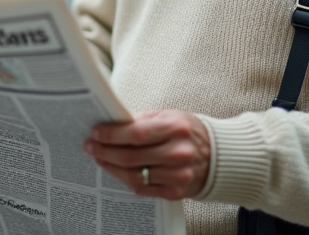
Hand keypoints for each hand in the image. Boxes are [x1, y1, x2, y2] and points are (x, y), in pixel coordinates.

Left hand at [84, 110, 211, 199]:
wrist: (217, 156)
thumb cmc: (187, 132)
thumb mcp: (169, 116)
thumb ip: (142, 120)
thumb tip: (111, 123)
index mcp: (176, 128)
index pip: (136, 133)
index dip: (111, 134)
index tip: (95, 132)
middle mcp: (179, 153)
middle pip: (131, 157)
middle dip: (105, 151)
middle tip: (90, 146)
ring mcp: (178, 175)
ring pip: (134, 175)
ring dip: (111, 167)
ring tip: (99, 158)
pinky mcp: (176, 192)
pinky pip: (143, 188)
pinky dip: (126, 179)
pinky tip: (116, 170)